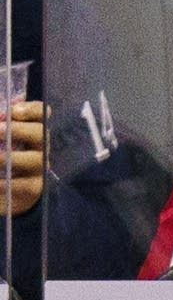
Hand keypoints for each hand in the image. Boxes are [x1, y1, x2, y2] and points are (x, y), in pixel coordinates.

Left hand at [2, 101, 45, 215]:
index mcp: (30, 130)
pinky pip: (25, 185)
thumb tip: (6, 107)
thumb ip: (1, 124)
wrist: (2, 192)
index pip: (41, 113)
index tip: (13, 112)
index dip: (31, 109)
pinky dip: (5, 183)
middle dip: (19, 130)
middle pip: (41, 133)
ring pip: (35, 159)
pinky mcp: (34, 189)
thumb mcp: (1, 140)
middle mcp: (39, 147)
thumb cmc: (0, 160)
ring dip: (10, 157)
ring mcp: (38, 168)